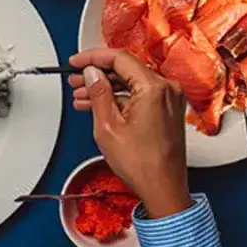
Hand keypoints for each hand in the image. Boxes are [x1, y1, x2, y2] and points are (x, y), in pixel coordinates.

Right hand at [69, 48, 192, 218]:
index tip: (77, 61)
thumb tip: (92, 73)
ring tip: (83, 95)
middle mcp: (167, 88)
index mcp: (154, 87)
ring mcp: (170, 99)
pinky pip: (141, 95)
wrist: (163, 189)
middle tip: (77, 79)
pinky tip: (101, 105)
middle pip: (126, 69)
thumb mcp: (108, 127)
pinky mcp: (169, 110)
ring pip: (132, 83)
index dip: (93, 57)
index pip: (119, 58)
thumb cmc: (143, 165)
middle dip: (98, 74)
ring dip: (107, 88)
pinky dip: (121, 99)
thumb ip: (99, 93)